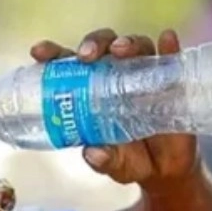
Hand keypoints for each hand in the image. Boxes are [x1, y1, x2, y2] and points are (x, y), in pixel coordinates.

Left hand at [30, 28, 201, 190]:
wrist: (164, 170)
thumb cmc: (129, 159)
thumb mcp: (114, 164)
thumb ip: (103, 160)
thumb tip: (93, 154)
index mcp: (90, 90)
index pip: (68, 65)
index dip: (52, 54)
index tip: (39, 52)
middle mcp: (116, 75)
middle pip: (103, 47)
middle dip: (93, 44)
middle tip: (86, 56)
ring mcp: (145, 76)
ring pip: (136, 47)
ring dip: (127, 43)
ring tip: (120, 51)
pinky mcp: (172, 81)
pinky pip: (171, 59)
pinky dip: (169, 48)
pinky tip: (167, 40)